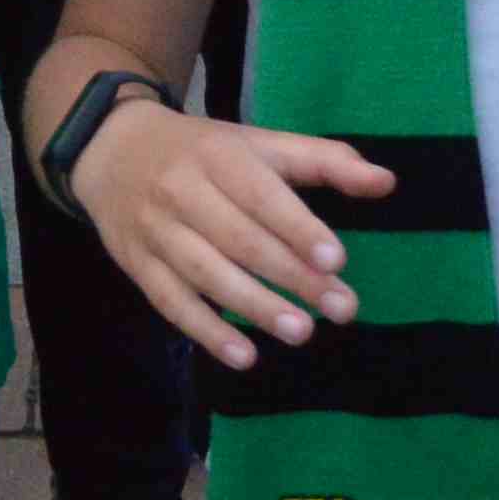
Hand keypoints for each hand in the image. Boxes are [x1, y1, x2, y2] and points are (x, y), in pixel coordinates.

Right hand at [68, 98, 395, 369]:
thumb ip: (324, 161)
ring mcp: (156, 230)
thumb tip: (386, 182)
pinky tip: (243, 355)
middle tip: (342, 309)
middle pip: (241, 239)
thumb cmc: (205, 152)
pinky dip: (206, 331)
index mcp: (220, 155)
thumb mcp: (259, 144)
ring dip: (254, 306)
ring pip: (206, 273)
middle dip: (292, 277)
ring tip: (301, 332)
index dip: (297, 227)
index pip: (262, 195)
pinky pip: (170, 302)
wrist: (112, 150)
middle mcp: (184, 191)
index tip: (335, 260)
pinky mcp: (137, 265)